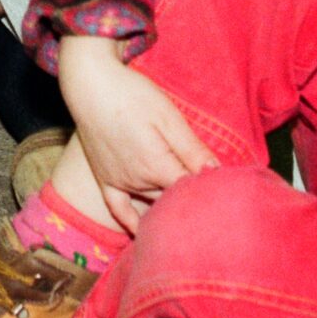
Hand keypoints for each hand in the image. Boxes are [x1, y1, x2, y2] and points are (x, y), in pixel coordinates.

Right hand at [57, 36, 216, 232]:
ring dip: (169, 209)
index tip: (226, 193)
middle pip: (173, 201)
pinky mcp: (104, 178)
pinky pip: (118, 209)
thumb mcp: (168, 117)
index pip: (191, 192)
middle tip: (213, 202)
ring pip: (151, 204)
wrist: (90, 85)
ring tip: (189, 214)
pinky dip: (131, 222)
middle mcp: (138, 181)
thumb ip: (192, 149)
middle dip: (192, 201)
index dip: (210, 193)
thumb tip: (217, 174)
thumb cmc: (132, 95)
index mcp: (157, 166)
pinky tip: (143, 232)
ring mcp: (119, 182)